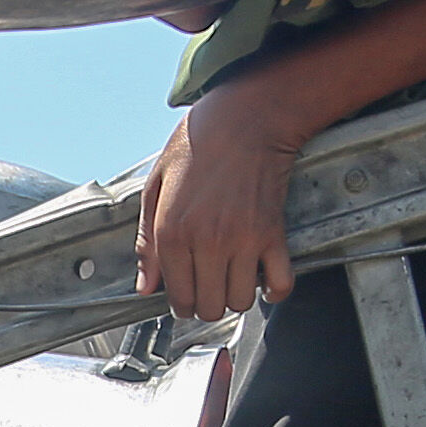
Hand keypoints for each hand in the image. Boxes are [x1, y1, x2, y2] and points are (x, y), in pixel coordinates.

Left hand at [133, 71, 309, 323]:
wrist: (245, 119)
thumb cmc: (198, 144)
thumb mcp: (156, 186)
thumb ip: (147, 241)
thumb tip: (145, 287)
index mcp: (172, 232)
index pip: (177, 297)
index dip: (181, 303)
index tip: (186, 295)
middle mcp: (206, 242)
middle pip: (210, 307)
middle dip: (207, 305)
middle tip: (208, 288)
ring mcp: (242, 241)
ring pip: (240, 302)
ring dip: (236, 296)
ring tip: (232, 278)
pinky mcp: (272, 234)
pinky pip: (280, 284)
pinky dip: (274, 290)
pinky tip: (264, 280)